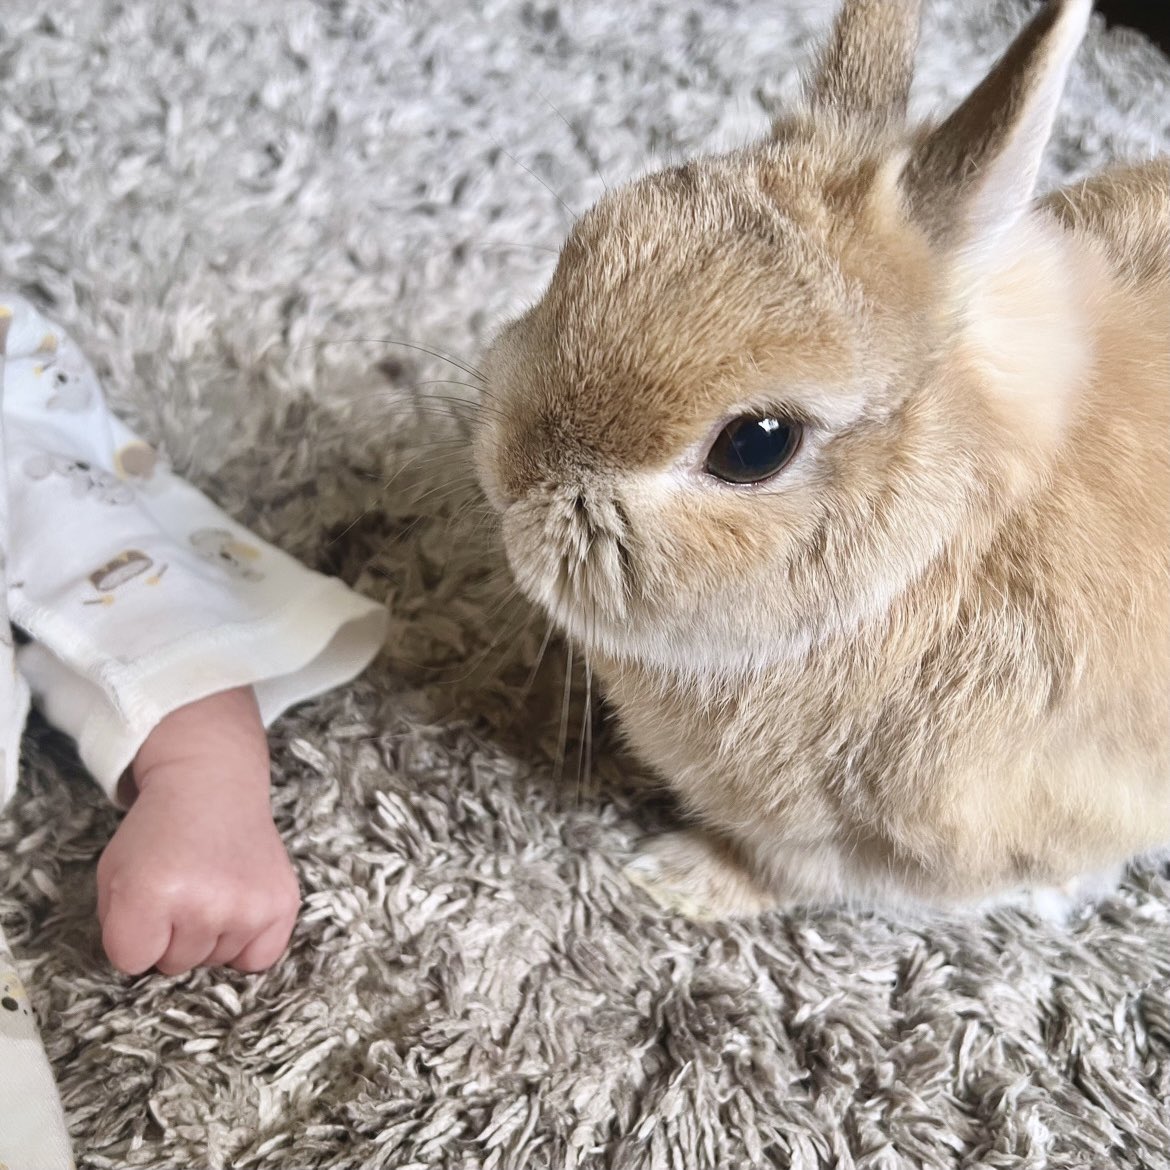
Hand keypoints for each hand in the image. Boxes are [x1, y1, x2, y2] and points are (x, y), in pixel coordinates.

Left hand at [96, 688, 300, 975]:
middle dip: (172, 936)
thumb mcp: (114, 875)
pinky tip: (239, 911)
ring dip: (210, 937)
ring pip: (215, 962)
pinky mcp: (282, 905)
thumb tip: (152, 970)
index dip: (134, 935)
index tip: (146, 901)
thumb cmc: (159, 832)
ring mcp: (249, 906)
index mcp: (151, 894)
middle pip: (175, 965)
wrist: (212, 785)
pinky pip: (260, 959)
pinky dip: (249, 944)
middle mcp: (204, 905)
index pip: (131, 961)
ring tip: (212, 891)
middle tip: (182, 891)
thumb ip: (120, 929)